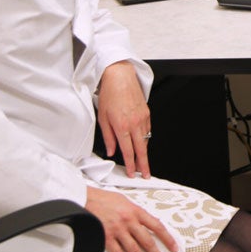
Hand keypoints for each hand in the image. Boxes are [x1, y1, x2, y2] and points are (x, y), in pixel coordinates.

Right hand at [85, 186, 177, 251]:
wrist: (87, 198)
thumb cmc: (106, 199)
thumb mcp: (127, 202)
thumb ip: (138, 214)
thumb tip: (149, 223)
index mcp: (137, 211)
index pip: (157, 226)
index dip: (167, 238)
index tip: (174, 248)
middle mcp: (129, 221)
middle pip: (148, 242)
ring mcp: (118, 230)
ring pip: (134, 251)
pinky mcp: (106, 237)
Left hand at [97, 61, 151, 178]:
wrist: (120, 76)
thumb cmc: (109, 94)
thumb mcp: (102, 117)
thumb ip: (108, 137)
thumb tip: (111, 151)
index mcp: (122, 126)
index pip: (128, 151)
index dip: (131, 165)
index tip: (132, 173)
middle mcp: (134, 123)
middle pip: (142, 149)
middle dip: (144, 164)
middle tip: (146, 174)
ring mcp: (143, 118)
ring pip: (146, 140)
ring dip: (145, 152)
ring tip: (144, 162)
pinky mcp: (147, 112)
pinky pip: (148, 130)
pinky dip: (146, 138)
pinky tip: (143, 143)